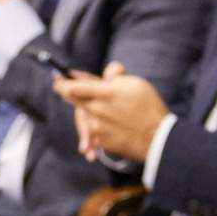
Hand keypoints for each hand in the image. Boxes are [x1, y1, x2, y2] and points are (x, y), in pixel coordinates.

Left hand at [53, 60, 169, 161]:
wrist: (158, 140)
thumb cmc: (149, 109)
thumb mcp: (137, 84)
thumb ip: (117, 76)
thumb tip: (108, 73)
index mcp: (104, 93)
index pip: (73, 86)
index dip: (61, 80)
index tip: (57, 77)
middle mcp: (96, 110)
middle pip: (71, 99)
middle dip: (67, 91)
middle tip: (63, 86)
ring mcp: (96, 127)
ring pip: (82, 116)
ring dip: (87, 111)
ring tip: (101, 112)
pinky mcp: (100, 142)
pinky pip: (91, 132)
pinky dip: (94, 130)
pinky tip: (105, 129)